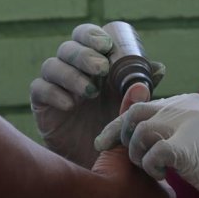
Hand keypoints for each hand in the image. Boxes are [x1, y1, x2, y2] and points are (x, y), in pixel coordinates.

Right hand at [30, 24, 164, 167]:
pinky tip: (70, 105)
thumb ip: (142, 88)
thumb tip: (159, 68)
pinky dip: (54, 93)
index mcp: (93, 62)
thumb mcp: (131, 107)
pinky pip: (39, 89)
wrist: (97, 162)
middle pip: (68, 48)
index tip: (107, 46)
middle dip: (84, 55)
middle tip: (102, 69)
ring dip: (71, 75)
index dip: (92, 35)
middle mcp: (72, 69)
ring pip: (52, 66)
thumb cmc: (116, 128)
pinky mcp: (41, 104)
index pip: (85, 36)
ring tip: (90, 92)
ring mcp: (54, 85)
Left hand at [94, 94, 198, 197]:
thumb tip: (143, 134)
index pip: (142, 104)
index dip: (119, 123)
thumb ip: (174, 129)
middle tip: (110, 152)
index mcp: (188, 102)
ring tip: (150, 169)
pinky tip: (162, 175)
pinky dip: (150, 166)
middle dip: (117, 133)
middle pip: (135, 112)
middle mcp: (186, 107)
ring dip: (136, 154)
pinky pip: (152, 152)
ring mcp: (189, 124)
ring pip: (140, 131)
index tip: (105, 141)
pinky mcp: (189, 147)